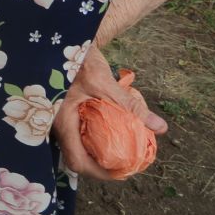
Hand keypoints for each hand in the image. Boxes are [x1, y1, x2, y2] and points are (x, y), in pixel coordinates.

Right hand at [52, 45, 165, 180]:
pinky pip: (76, 134)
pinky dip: (92, 140)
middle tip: (124, 166)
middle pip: (76, 158)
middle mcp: (55, 124)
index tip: (121, 173)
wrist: (63, 41)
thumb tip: (159, 127)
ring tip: (119, 152)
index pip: (77, 161)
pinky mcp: (61, 112)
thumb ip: (131, 106)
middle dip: (100, 167)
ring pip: (75, 147)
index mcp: (62, 121)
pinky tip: (108, 134)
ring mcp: (57, 119)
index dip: (99, 173)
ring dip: (96, 154)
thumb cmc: (80, 60)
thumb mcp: (106, 83)